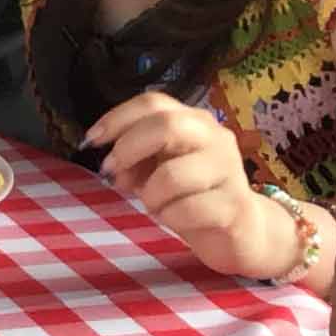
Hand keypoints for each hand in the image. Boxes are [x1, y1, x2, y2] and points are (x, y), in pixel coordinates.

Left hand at [80, 91, 297, 281]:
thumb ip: (136, 160)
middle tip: (113, 175)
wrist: (244, 233)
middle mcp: (216, 138)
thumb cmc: (194, 196)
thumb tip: (112, 166)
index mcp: (194, 122)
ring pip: (172, 175)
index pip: (153, 102)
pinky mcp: (235, 206)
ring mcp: (229, 170)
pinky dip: (169, 218)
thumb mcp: (158, 172)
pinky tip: (176, 220)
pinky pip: (186, 210)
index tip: (91, 141)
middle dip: (129, 149)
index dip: (117, 118)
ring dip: (150, 195)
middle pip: (166, 125)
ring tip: (155, 206)